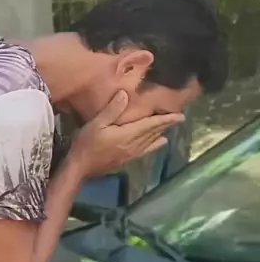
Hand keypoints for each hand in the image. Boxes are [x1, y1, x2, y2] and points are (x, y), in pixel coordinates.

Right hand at [69, 91, 183, 177]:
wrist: (80, 167)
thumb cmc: (86, 144)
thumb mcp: (96, 124)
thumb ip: (112, 110)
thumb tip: (125, 94)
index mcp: (128, 134)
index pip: (151, 125)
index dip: (166, 120)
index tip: (180, 115)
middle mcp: (133, 144)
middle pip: (153, 133)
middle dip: (166, 125)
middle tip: (179, 118)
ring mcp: (131, 153)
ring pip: (151, 141)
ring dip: (161, 133)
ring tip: (170, 127)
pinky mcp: (126, 159)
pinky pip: (145, 150)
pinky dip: (155, 145)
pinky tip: (160, 143)